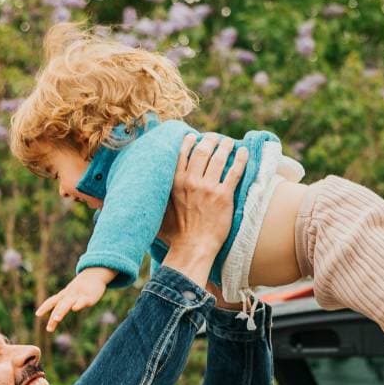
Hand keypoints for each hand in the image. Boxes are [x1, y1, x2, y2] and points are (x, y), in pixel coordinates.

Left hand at [36, 267, 113, 333]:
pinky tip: (74, 309)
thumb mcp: (72, 293)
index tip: (37, 314)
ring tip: (56, 319)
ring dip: (61, 311)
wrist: (94, 274)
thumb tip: (57, 313)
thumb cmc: (83, 286)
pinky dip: (78, 304)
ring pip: (68, 304)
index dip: (44, 307)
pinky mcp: (88, 297)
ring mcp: (78, 296)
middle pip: (59, 306)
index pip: (52, 301)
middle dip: (53, 317)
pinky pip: (82, 301)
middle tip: (49, 328)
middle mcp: (69, 295)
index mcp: (64, 295)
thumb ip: (64, 302)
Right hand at [158, 133, 249, 282]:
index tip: (194, 136)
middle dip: (209, 140)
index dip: (189, 142)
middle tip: (215, 138)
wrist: (193, 248)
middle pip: (202, 151)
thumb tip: (141, 196)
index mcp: (175, 183)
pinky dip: (239, 160)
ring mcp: (208, 187)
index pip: (182, 154)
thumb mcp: (159, 211)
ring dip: (225, 146)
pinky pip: (234, 172)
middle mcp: (191, 181)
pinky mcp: (223, 196)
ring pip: (219, 158)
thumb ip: (156, 198)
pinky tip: (242, 152)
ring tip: (229, 142)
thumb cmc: (175, 235)